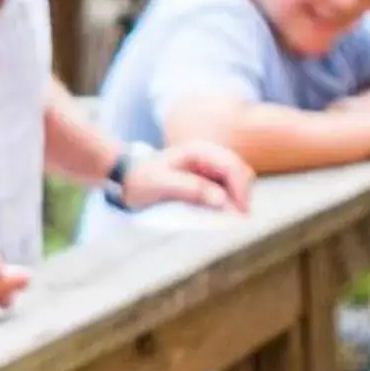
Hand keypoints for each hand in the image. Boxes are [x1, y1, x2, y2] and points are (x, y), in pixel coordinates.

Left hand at [122, 140, 254, 214]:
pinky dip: (229, 198)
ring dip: (237, 196)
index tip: (241, 214)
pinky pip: (227, 185)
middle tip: (239, 219)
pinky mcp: (206, 174)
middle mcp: (207, 153)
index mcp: (199, 151)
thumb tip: (222, 199)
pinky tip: (221, 211)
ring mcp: (208, 163)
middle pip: (240, 172)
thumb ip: (191, 189)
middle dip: (243, 194)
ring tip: (230, 217)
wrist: (126, 176)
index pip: (232, 167)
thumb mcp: (162, 185)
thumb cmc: (141, 180)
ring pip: (237, 178)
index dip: (241, 190)